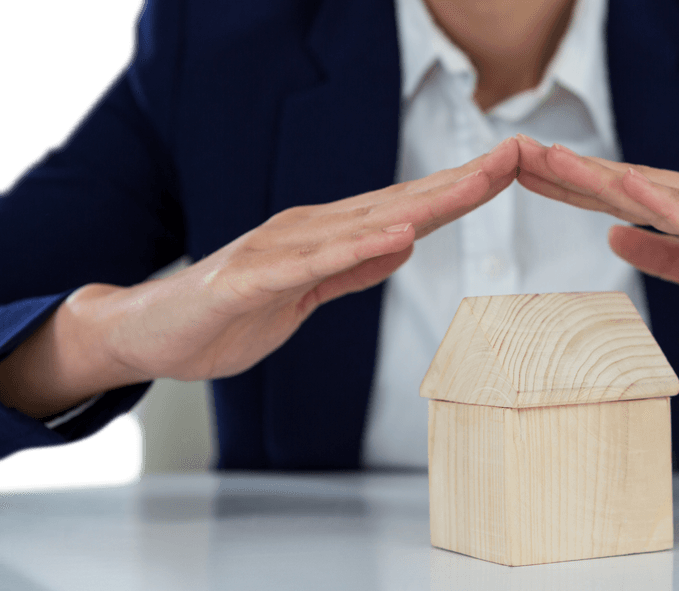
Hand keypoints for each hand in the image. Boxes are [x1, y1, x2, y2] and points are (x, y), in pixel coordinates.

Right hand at [0, 138, 520, 417]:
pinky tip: (396, 235)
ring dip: (423, 203)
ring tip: (475, 184)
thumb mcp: (307, 296)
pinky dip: (357, 248)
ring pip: (364, 223)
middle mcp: (308, 231)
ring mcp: (280, 251)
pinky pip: (314, 264)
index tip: (506, 173)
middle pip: (397, 203)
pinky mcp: (253, 278)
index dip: (458, 192)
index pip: (404, 210)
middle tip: (514, 156)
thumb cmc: (228, 315)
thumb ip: (352, 270)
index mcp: (326, 237)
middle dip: (459, 182)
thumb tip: (402, 244)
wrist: (150, 333)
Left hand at [515, 136, 678, 441]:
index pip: (633, 196)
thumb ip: (669, 257)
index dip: (579, 184)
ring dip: (608, 179)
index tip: (528, 173)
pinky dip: (668, 210)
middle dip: (578, 172)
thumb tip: (616, 234)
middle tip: (520, 153)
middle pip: (640, 185)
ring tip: (556, 162)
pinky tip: (629, 193)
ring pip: (666, 197)